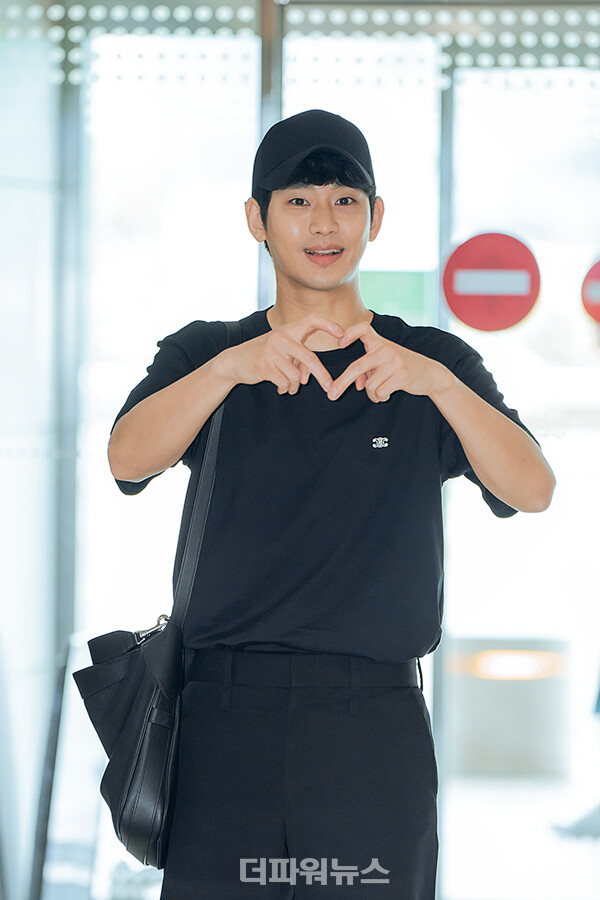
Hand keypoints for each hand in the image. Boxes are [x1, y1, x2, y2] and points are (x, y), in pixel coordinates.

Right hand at [215, 313, 344, 394]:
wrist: (235, 361)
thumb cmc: (264, 355)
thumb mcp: (282, 352)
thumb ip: (297, 360)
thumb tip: (307, 378)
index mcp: (288, 329)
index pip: (311, 319)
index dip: (328, 324)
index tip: (343, 334)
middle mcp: (281, 337)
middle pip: (310, 358)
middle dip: (322, 376)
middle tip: (330, 388)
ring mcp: (272, 351)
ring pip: (296, 376)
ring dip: (295, 385)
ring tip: (288, 385)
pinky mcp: (264, 365)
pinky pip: (285, 382)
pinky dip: (285, 388)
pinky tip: (279, 386)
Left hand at [327, 321, 453, 402]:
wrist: (431, 374)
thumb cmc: (402, 368)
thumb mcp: (384, 364)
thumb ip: (368, 371)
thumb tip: (356, 385)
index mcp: (380, 342)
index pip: (363, 329)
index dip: (349, 334)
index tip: (339, 344)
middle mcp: (386, 350)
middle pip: (357, 367)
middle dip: (342, 382)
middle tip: (332, 395)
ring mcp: (394, 362)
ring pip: (369, 386)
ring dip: (372, 394)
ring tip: (381, 391)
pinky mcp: (401, 376)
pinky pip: (380, 392)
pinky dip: (380, 398)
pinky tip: (387, 395)